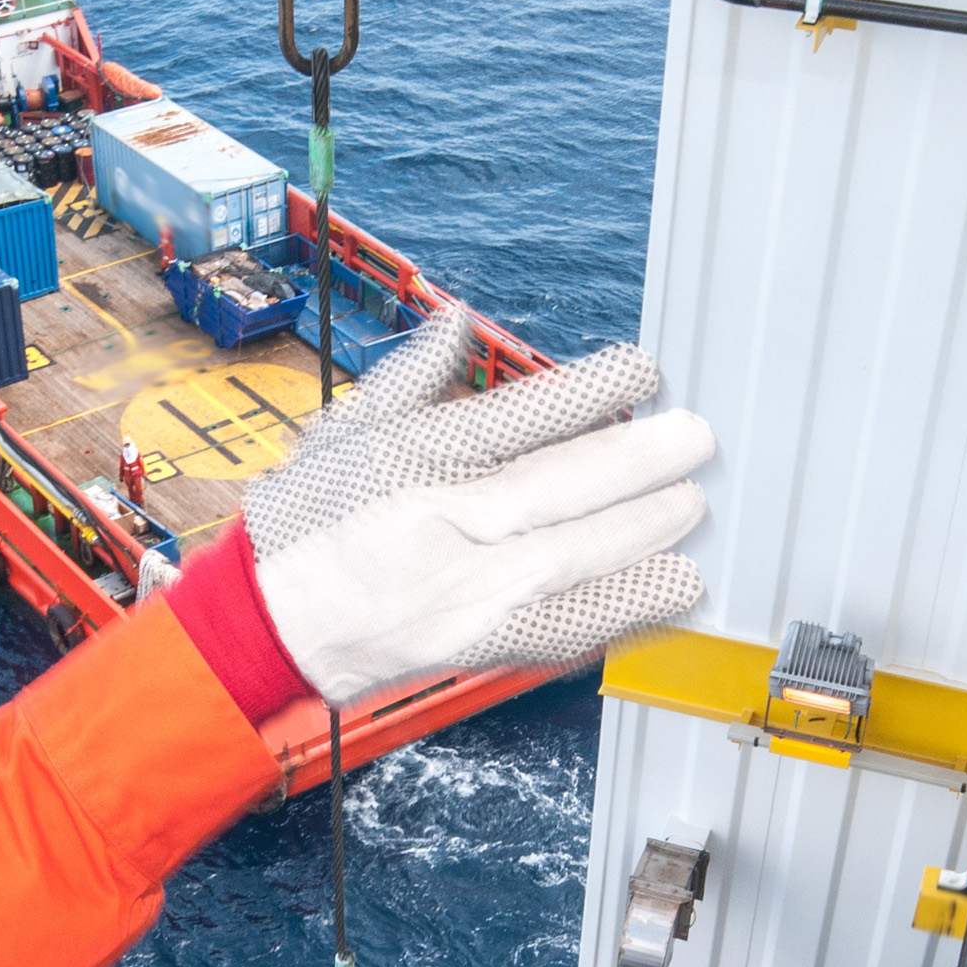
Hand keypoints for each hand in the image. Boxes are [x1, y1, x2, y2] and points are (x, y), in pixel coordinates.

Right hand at [244, 306, 713, 706]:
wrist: (269, 623)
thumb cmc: (306, 522)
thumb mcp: (344, 431)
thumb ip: (411, 377)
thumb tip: (460, 321)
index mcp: (413, 458)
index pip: (518, 417)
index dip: (591, 392)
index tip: (643, 373)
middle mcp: (441, 522)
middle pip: (556, 486)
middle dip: (637, 462)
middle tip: (697, 440)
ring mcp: (462, 590)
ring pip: (571, 558)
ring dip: (641, 532)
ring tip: (690, 508)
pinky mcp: (477, 645)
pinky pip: (564, 628)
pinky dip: (622, 608)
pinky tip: (670, 586)